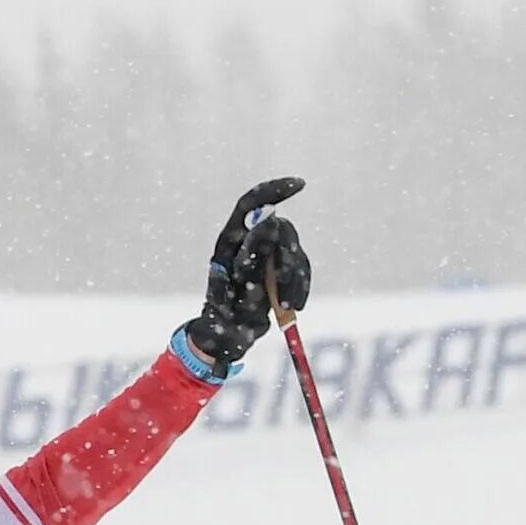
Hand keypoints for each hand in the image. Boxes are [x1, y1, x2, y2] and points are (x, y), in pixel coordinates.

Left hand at [183, 178, 312, 376]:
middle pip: (280, 230)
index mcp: (230, 241)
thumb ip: (253, 254)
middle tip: (283, 289)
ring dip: (296, 278)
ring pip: (294, 251)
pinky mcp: (279, 270)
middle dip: (288, 258)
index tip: (300, 185)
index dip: (274, 190)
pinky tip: (293, 305)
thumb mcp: (236, 289)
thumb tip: (269, 219)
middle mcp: (248, 243)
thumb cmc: (224, 316)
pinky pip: (300, 269)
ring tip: (284, 305)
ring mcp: (265, 256)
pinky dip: (301, 286)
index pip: (251, 203)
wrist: (227, 339)